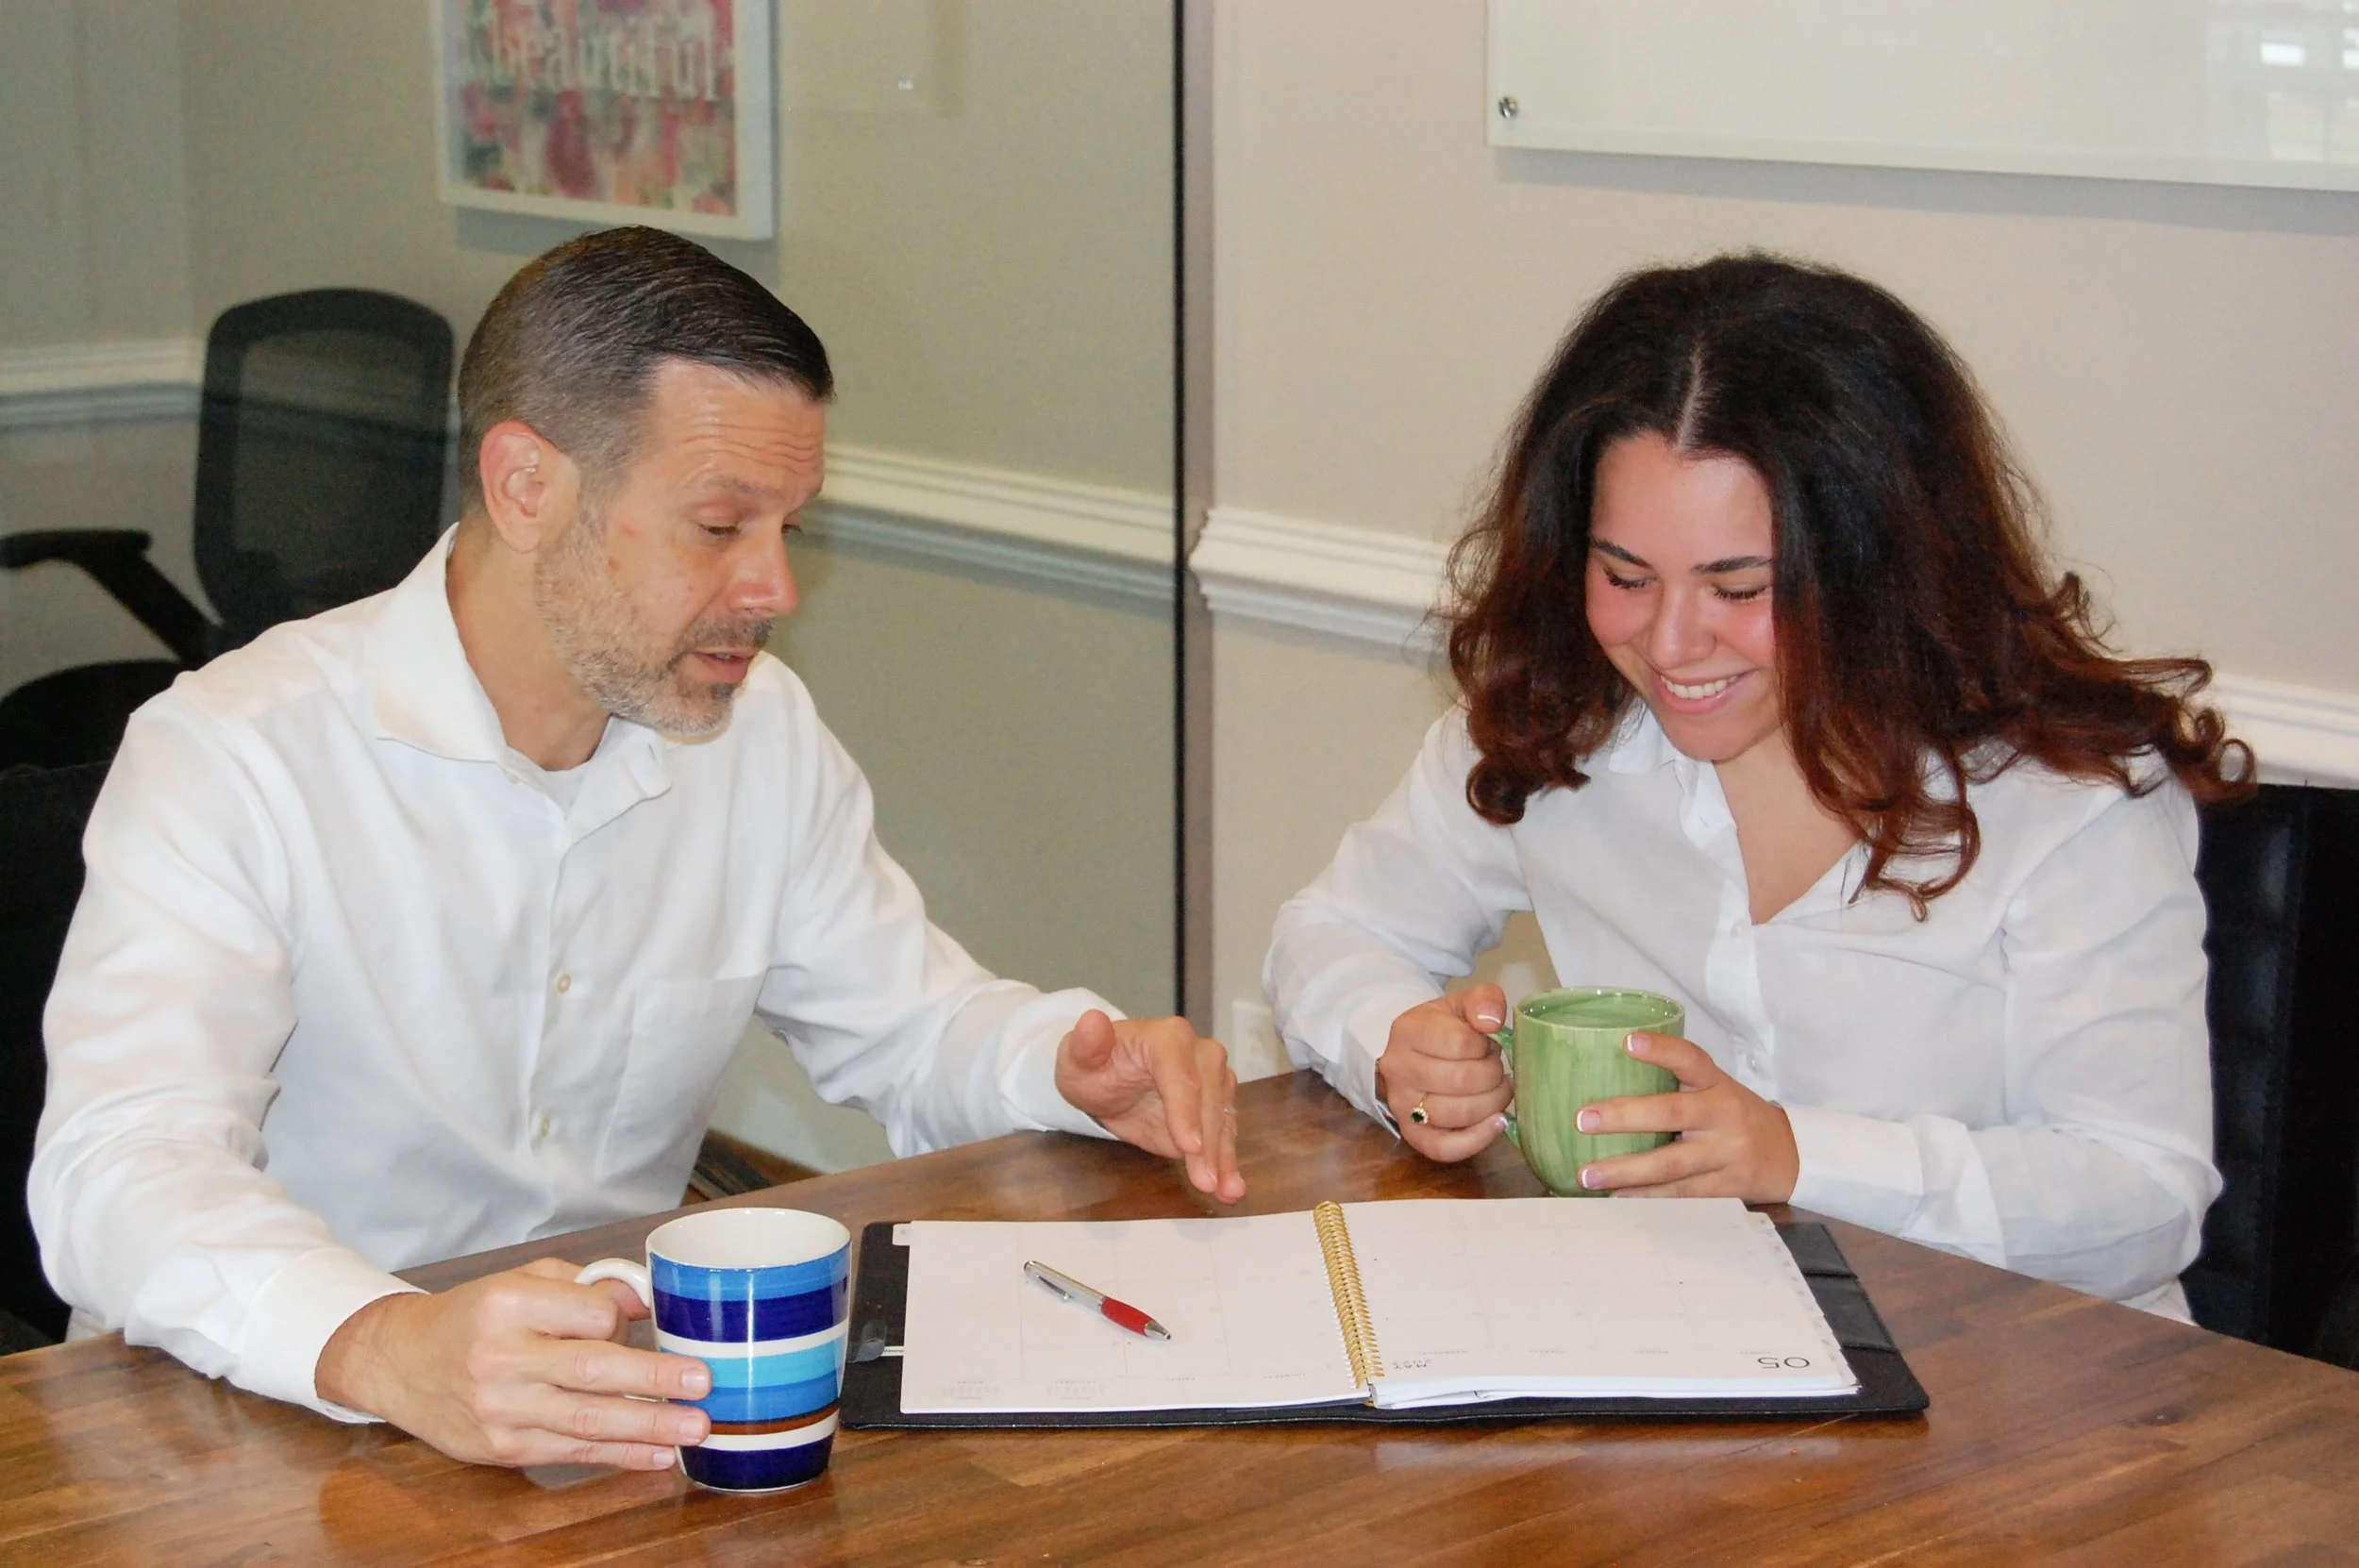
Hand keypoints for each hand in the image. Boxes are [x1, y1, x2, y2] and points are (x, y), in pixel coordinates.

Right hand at [313, 1258, 712, 1469]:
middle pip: (594, 1371)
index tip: (638, 1319)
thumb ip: (583, 1287)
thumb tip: (645, 1299)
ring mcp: (501, 1409)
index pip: (590, 1314)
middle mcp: (501, 1359)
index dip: (623, 1317)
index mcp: (508, 1306)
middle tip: (702, 1383)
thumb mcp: (522, 1281)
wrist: (401, 1362)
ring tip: (695, 1426)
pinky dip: (619, 1455)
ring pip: (588, 1420)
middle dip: (655, 1380)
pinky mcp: (503, 1448)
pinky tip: (656, 1455)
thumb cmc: (474, 1316)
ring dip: (649, 1426)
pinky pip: (572, 1451)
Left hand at [1055, 1010, 1244, 1202]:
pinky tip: (1231, 1188)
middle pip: (1209, 1098)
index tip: (1187, 1146)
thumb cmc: (1093, 1066)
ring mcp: (1213, 1079)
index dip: (1185, 1109)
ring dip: (1224, 1155)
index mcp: (1166, 1037)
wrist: (1107, 1079)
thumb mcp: (1078, 1057)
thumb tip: (1091, 1021)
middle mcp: (1199, 1053)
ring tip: (1225, 1190)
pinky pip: (1225, 1133)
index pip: (1180, 1072)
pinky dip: (1229, 1161)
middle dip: (1208, 1141)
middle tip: (1205, 1180)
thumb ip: (1086, 1043)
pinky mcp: (1216, 1107)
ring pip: (1223, 1117)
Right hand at [1375, 984, 1513, 1161]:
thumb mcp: (1461, 1004)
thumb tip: (1492, 1022)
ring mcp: (1401, 1105)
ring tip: (1498, 1090)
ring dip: (1492, 1103)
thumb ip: (1483, 1000)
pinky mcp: (1412, 1135)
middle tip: (1497, 1069)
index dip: (1485, 1046)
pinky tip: (1497, 1122)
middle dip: (1493, 1075)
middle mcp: (1397, 1069)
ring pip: (1458, 1113)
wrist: (1412, 1055)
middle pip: (1462, 1081)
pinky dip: (1478, 1139)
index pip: (1460, 1043)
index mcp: (1407, 1031)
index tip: (1485, 1044)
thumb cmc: (1442, 1030)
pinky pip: (1445, 1148)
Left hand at [1575, 1032, 1798, 1200]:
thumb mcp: (1716, 1089)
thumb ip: (1675, 1083)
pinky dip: (1646, 1197)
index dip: (1661, 1050)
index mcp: (1717, 1084)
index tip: (1627, 1042)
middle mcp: (1723, 1115)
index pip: (1691, 1060)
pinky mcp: (1725, 1187)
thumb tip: (1604, 1075)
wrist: (1789, 1155)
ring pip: (1671, 1163)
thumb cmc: (1734, 1115)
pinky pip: (1680, 1193)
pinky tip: (1617, 1197)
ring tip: (1587, 1174)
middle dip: (1624, 1117)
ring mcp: (1726, 1154)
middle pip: (1672, 1113)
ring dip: (1625, 1170)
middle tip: (1582, 1120)